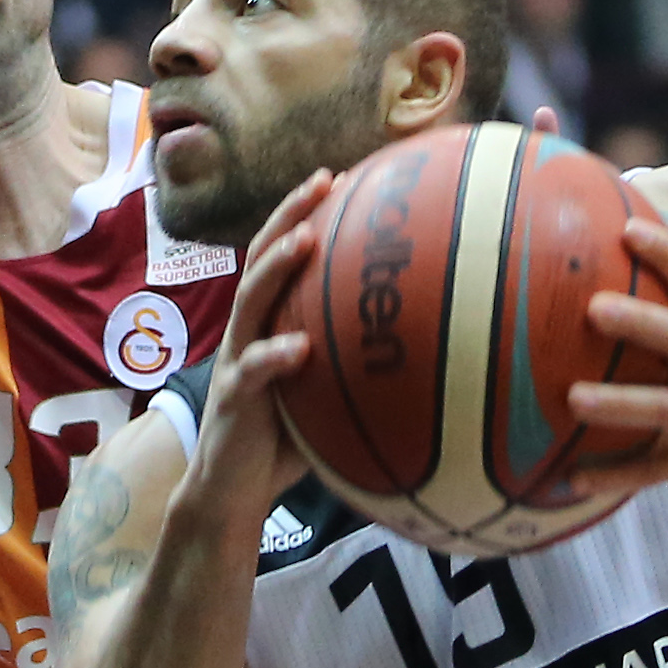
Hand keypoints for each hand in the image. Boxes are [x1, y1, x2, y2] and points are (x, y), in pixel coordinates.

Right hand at [174, 169, 332, 525]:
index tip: (345, 176)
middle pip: (262, 258)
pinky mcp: (232, 399)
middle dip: (290, 214)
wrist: (232, 492)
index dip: (308, 214)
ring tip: (301, 240)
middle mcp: (249, 331)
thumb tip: (435, 348)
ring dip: (274, 268)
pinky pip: (252, 373)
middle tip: (323, 179)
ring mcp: (236, 362)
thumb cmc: (286, 442)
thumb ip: (360, 366)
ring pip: (250, 301)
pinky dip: (273, 357)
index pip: (286, 255)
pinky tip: (298, 349)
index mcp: (271, 324)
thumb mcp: (327, 393)